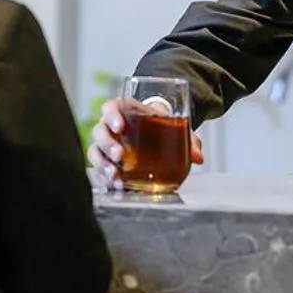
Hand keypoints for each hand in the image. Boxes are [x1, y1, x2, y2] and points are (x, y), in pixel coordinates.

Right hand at [87, 97, 204, 190]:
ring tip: (115, 176)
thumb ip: (187, 140)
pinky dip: (105, 178)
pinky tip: (116, 185)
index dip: (111, 115)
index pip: (110, 107)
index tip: (120, 125)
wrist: (155, 135)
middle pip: (100, 131)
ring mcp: (106, 145)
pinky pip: (99, 169)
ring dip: (103, 164)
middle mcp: (110, 126)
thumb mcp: (175, 128)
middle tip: (120, 155)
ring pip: (95, 151)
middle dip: (108, 144)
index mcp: (124, 110)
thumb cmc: (160, 127)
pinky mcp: (106, 162)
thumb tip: (197, 157)